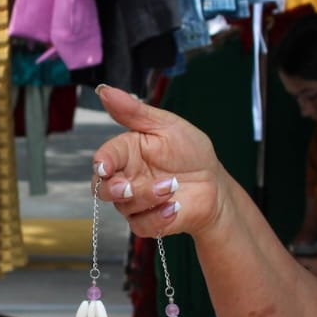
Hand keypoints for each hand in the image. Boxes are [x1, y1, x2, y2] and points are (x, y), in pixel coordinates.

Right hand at [91, 86, 228, 238]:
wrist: (214, 185)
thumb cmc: (191, 153)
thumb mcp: (166, 125)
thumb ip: (134, 112)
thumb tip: (104, 90)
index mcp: (126, 152)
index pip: (104, 157)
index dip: (102, 163)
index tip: (105, 166)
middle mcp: (125, 177)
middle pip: (102, 188)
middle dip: (113, 188)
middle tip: (129, 187)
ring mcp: (134, 202)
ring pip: (124, 206)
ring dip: (148, 197)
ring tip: (173, 186)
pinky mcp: (147, 221)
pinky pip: (141, 225)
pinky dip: (158, 216)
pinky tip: (175, 206)